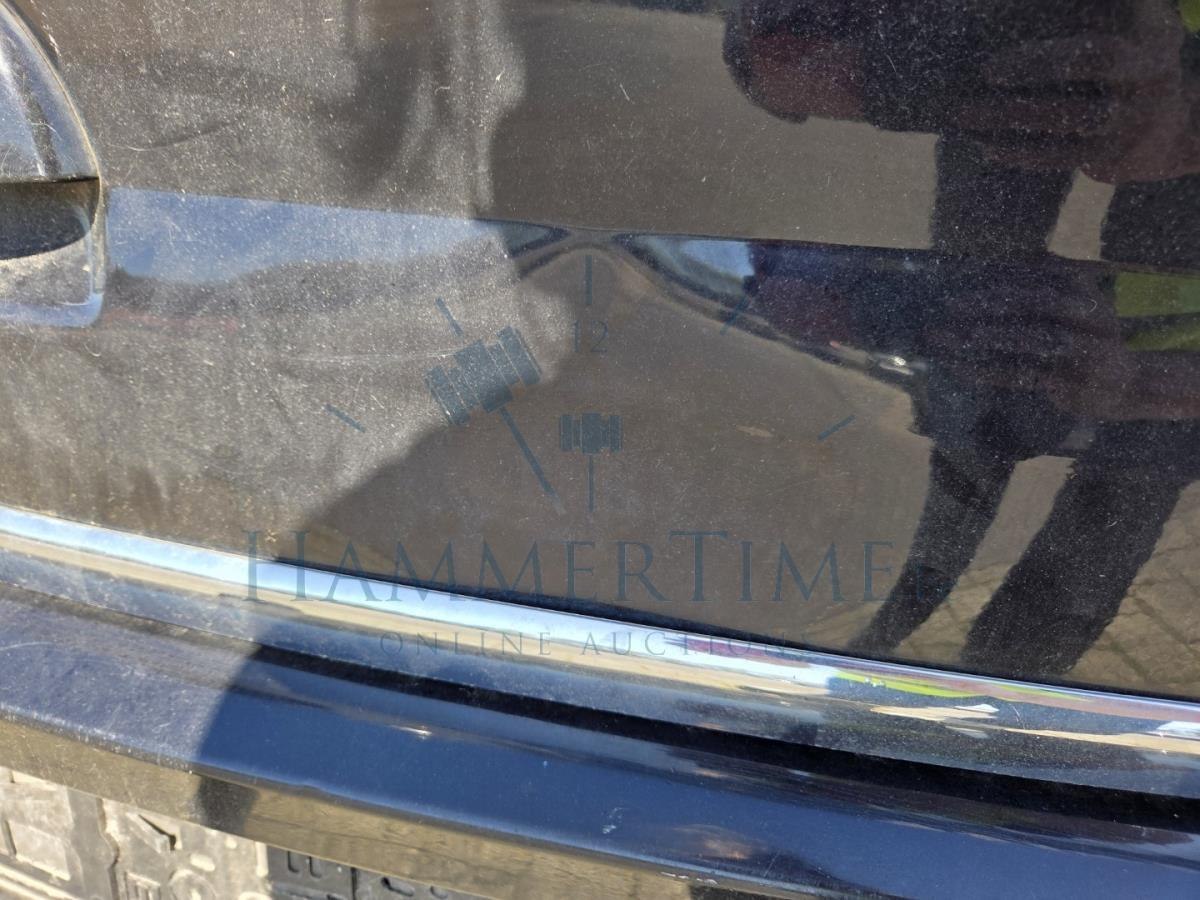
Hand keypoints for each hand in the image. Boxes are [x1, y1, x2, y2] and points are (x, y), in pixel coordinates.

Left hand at [956, 0, 1198, 182]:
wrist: (1173, 132)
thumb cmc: (1129, 71)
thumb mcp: (1126, 35)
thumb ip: (1088, 22)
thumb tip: (1005, 17)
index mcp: (1150, 40)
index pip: (1101, 37)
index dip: (1055, 44)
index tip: (1004, 51)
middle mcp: (1150, 77)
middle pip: (1092, 62)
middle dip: (1036, 64)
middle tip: (985, 70)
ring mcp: (1134, 122)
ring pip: (1067, 116)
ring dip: (1011, 116)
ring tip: (965, 114)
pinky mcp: (1114, 159)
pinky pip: (1060, 156)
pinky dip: (1021, 152)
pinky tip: (988, 146)